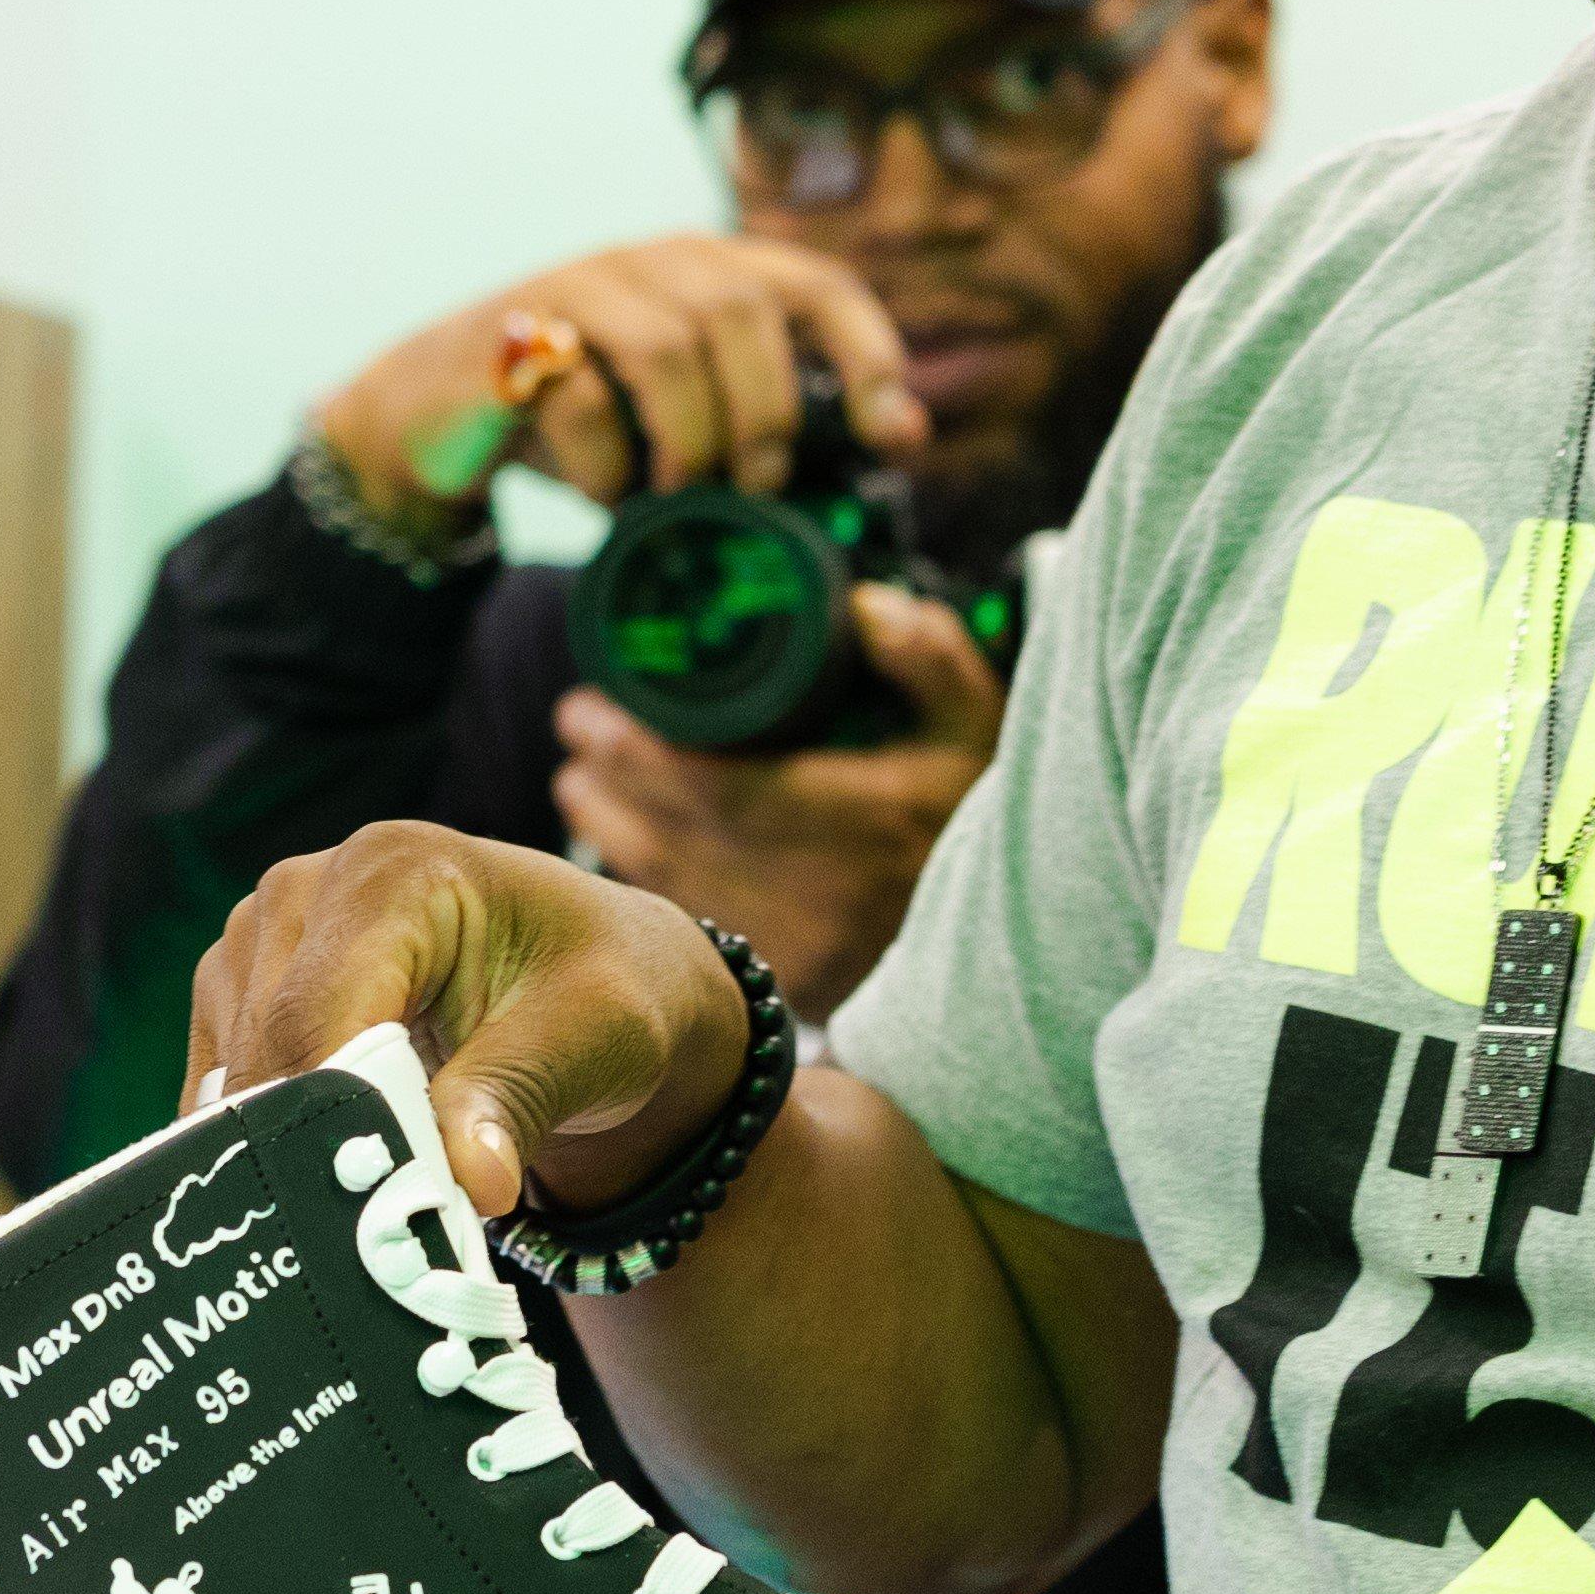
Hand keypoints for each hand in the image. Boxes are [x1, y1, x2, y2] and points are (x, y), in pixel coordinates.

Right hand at [186, 825, 746, 1223]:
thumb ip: (517, 1097)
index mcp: (392, 870)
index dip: (331, 1120)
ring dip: (289, 1158)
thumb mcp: (592, 1039)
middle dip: (313, 1151)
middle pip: (266, 1052)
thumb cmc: (599, 991)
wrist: (589, 979)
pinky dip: (267, 1153)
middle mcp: (304, 889)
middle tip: (368, 1243)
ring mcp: (260, 940)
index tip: (365, 1211)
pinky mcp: (239, 996)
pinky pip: (222, 1097)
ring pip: (234, 1083)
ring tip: (362, 1220)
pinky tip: (322, 1194)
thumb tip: (470, 1185)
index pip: (316, 1013)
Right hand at [313, 235, 924, 542]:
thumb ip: (777, 413)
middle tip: (757, 485)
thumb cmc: (584, 416)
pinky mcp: (508, 336)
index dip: (868, 351)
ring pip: (668, 345)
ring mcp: (575, 288)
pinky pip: (579, 397)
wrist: (436, 415)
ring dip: (690, 440)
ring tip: (679, 495)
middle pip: (742, 309)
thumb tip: (902, 437)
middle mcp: (648, 261)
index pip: (816, 282)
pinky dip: (607, 465)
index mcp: (709, 269)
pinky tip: (608, 497)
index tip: (892, 434)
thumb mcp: (687, 411)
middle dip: (767, 411)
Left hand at [554, 587, 1007, 1017]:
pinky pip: (704, 928)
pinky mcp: (799, 986)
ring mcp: (809, 950)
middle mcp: (828, 893)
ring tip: (580, 782)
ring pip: (678, 890)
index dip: (639, 756)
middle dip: (609, 785)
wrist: (1019, 932)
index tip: (591, 713)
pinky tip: (628, 844)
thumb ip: (926, 654)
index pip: (719, 789)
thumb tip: (859, 607)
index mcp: (864, 819)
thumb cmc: (983, 811)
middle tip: (575, 732)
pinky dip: (656, 884)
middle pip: (679, 840)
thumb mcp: (976, 718)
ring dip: (613, 834)